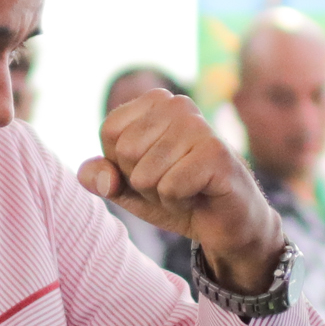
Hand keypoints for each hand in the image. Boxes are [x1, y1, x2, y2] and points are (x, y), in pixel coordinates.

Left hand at [78, 92, 281, 292]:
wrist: (226, 223)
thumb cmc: (176, 197)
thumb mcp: (128, 188)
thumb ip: (100, 177)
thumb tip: (98, 178)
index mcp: (156, 102)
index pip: (110, 132)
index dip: (122, 164)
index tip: (152, 169)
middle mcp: (178, 104)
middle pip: (125, 152)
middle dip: (142, 182)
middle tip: (172, 182)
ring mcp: (199, 126)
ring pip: (145, 175)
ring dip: (161, 196)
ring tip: (187, 189)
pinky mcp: (216, 153)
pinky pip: (169, 188)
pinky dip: (178, 204)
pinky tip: (199, 196)